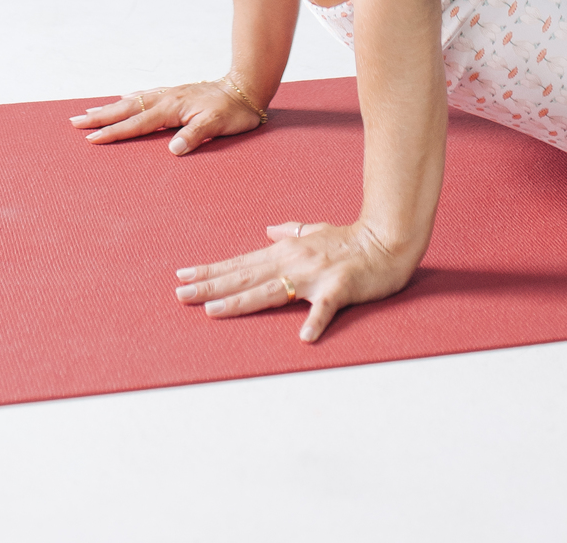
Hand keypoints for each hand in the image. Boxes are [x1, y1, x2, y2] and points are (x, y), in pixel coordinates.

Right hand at [69, 81, 262, 153]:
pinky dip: (128, 100)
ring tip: (89, 112)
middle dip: (100, 117)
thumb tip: (173, 149)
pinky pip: (144, 96)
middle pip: (126, 109)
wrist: (246, 88)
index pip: (136, 123)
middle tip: (74, 122)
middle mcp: (165, 99)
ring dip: (110, 107)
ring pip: (132, 101)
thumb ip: (195, 136)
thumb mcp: (218, 125)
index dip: (113, 132)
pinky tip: (124, 99)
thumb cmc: (233, 111)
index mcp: (171, 108)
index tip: (92, 138)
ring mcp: (169, 95)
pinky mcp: (175, 94)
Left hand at [175, 220, 417, 342]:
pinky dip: (315, 321)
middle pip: (245, 276)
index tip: (182, 275)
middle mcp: (292, 260)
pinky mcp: (339, 288)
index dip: (211, 270)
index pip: (240, 262)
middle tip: (180, 294)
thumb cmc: (350, 240)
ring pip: (271, 290)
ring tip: (213, 310)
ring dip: (241, 300)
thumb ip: (290, 230)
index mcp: (285, 251)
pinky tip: (304, 337)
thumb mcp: (315, 230)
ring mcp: (314, 274)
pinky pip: (325, 307)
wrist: (386, 241)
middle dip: (211, 286)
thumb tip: (268, 229)